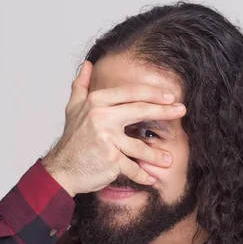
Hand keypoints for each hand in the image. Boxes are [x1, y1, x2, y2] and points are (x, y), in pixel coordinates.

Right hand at [42, 61, 185, 196]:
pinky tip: (151, 179)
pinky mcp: (111, 160)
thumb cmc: (72, 141)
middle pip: (140, 110)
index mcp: (96, 102)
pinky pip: (133, 167)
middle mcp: (101, 117)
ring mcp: (106, 139)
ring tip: (168, 159)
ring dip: (157, 155)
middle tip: (181, 110)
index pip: (130, 93)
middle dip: (164, 110)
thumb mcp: (73, 109)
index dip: (153, 93)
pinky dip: (142, 175)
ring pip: (140, 145)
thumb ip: (81, 85)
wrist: (61, 169)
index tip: (170, 96)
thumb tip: (88, 65)